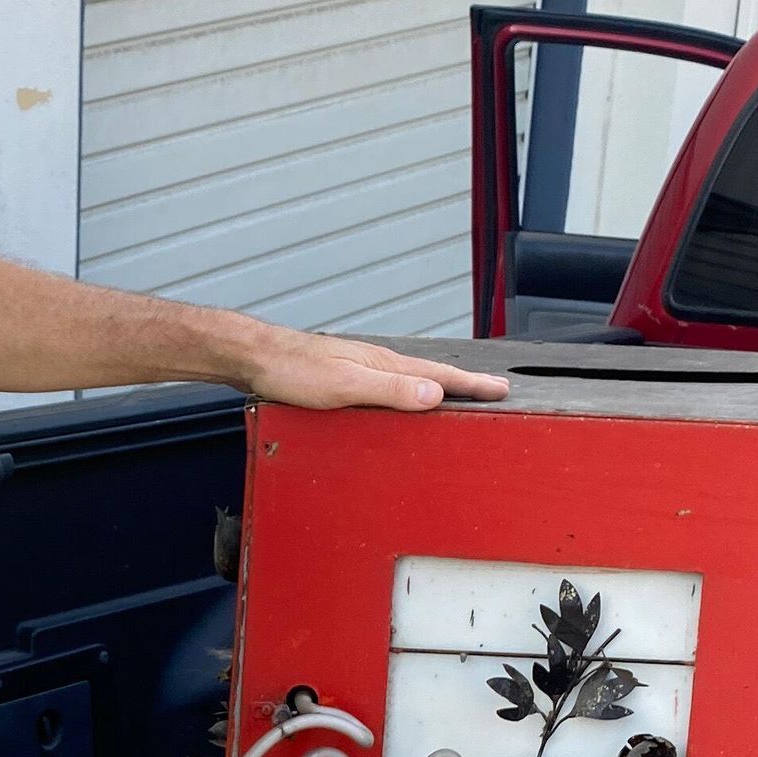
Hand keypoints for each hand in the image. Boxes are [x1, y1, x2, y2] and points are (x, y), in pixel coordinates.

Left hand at [228, 324, 509, 411]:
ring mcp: (361, 368)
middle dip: (464, 384)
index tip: (502, 389)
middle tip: (492, 391)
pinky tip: (402, 399)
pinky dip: (408, 392)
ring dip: (437, 387)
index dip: (472, 385)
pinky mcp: (344, 376)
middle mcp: (377, 363)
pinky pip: (389, 386)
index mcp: (384, 365)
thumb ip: (391, 390)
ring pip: (410, 379)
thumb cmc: (293, 371)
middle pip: (431, 375)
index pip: (439, 375)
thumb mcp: (346, 386)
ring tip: (458, 395)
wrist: (256, 357)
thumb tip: (435, 394)